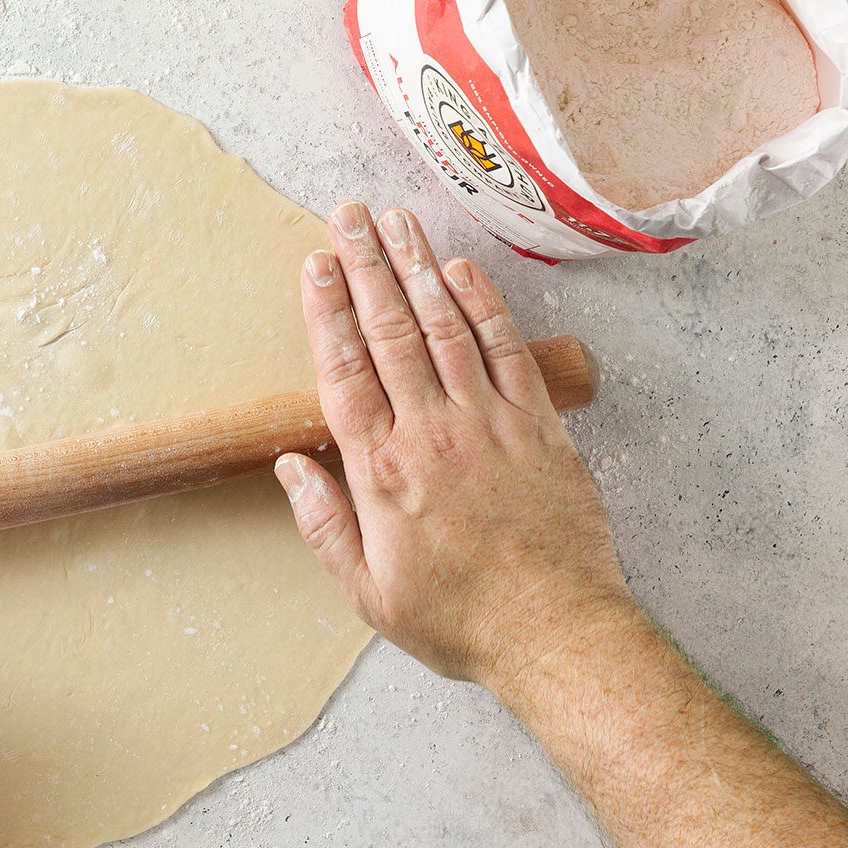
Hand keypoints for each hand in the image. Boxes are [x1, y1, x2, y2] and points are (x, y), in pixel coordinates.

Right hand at [275, 202, 632, 687]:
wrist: (555, 632)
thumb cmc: (458, 618)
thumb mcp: (367, 591)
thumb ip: (325, 524)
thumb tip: (292, 467)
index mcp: (382, 470)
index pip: (344, 370)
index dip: (326, 311)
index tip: (316, 264)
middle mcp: (431, 432)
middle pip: (390, 331)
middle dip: (365, 266)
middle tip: (349, 215)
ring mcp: (488, 423)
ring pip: (445, 327)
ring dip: (418, 268)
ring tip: (397, 221)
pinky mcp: (538, 427)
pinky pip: (507, 352)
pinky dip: (484, 306)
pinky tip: (463, 270)